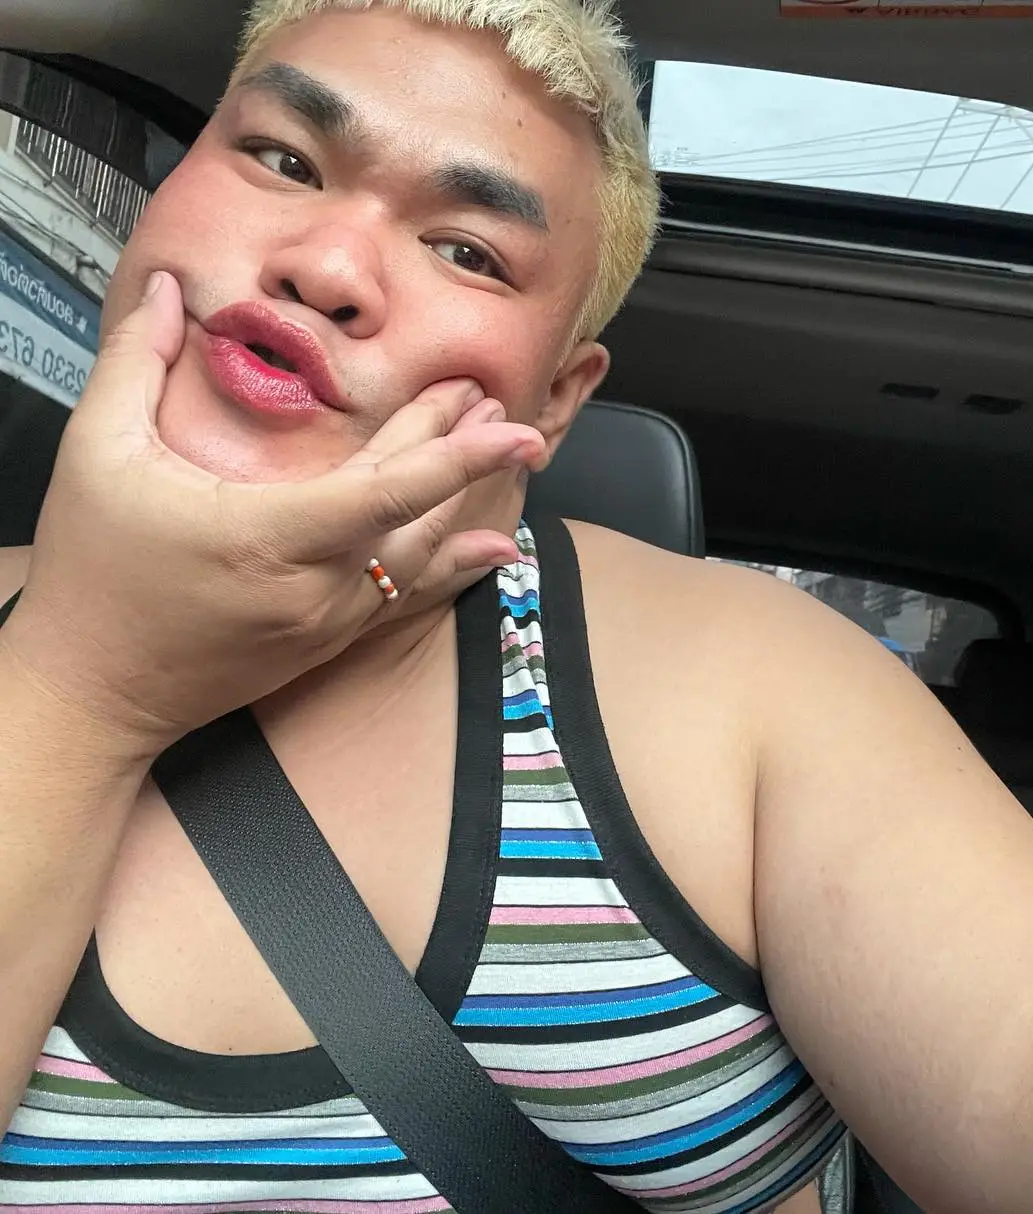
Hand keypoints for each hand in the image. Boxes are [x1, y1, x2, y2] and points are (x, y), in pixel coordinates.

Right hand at [0, 271, 544, 756]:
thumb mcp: (99, 456)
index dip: (459, 458)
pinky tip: (494, 547)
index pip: (388, 490)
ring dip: (463, 500)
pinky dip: (452, 563)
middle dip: (460, 449)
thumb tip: (163, 287)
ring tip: (502, 447)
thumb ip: (134, 362)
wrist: (91, 694)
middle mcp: (318, 585)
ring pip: (420, 555)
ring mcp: (330, 620)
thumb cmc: (93, 575)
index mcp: (271, 534)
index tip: (516, 432)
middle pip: (412, 508)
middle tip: (494, 397)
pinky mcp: (329, 641)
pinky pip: (405, 594)